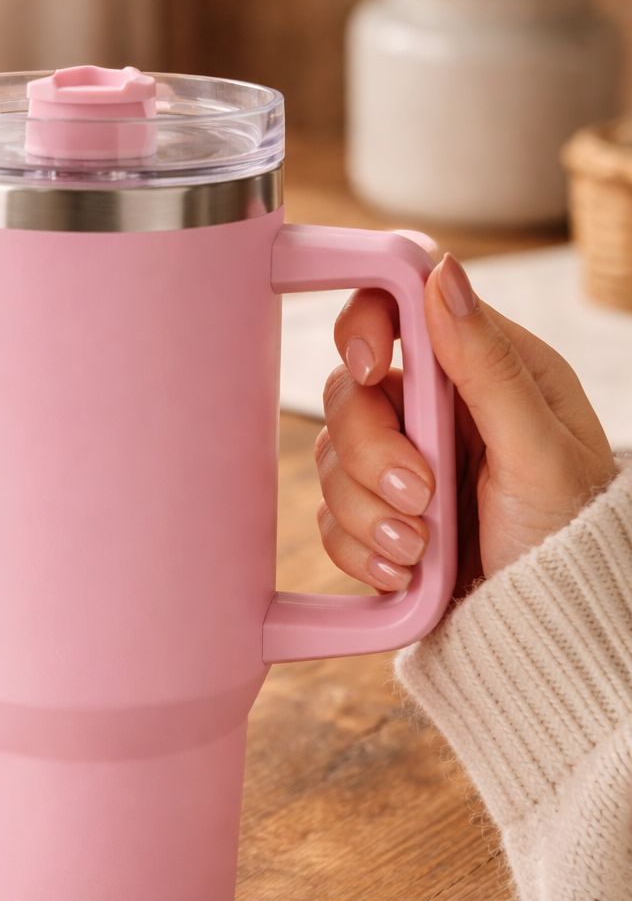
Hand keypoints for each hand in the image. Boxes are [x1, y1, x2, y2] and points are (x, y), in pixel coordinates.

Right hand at [316, 252, 616, 595]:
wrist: (552, 627)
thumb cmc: (571, 532)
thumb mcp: (539, 446)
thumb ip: (486, 362)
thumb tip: (443, 273)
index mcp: (479, 369)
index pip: (396, 311)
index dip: (366, 330)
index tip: (373, 370)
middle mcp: (434, 409)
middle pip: (348, 395)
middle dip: (373, 454)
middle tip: (422, 498)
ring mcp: (402, 464)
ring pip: (330, 461)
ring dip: (369, 512)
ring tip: (422, 549)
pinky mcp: (379, 518)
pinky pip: (331, 520)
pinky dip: (361, 550)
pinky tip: (406, 571)